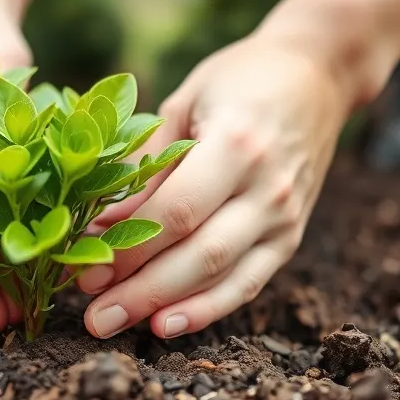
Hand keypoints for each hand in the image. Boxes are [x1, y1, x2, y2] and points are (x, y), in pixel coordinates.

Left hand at [76, 33, 352, 338]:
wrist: (316, 75)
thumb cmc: (239, 79)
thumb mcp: (184, 103)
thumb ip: (147, 164)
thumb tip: (98, 223)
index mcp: (238, 143)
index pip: (176, 211)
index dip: (128, 245)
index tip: (83, 264)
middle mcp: (268, 188)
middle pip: (197, 254)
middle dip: (139, 290)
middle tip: (90, 314)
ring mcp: (285, 217)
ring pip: (222, 278)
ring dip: (164, 307)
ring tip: (112, 323)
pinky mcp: (291, 237)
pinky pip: (248, 283)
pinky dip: (208, 309)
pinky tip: (166, 325)